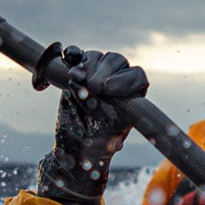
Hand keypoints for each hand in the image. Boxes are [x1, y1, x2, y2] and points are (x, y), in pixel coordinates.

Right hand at [37, 46, 147, 204]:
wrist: (74, 149)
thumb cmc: (95, 149)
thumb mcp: (106, 143)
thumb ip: (109, 133)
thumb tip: (112, 134)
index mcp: (133, 99)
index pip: (137, 77)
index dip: (124, 80)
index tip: (107, 90)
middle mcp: (118, 83)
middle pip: (117, 61)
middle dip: (103, 70)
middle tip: (91, 87)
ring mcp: (99, 75)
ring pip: (97, 57)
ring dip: (86, 65)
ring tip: (75, 81)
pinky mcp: (79, 72)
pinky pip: (77, 54)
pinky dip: (71, 56)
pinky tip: (66, 65)